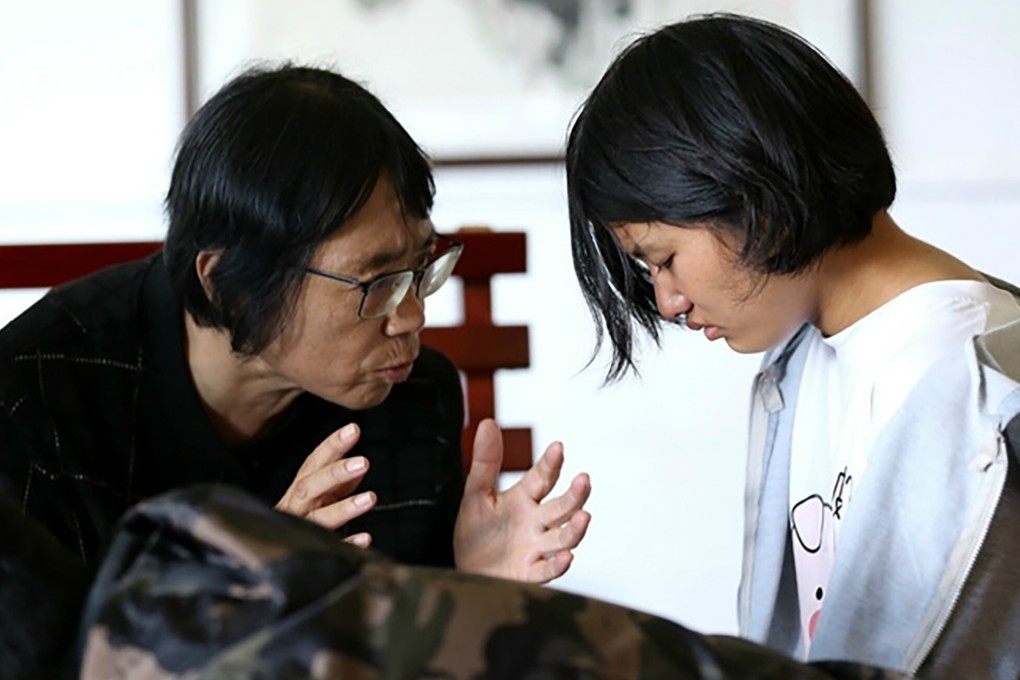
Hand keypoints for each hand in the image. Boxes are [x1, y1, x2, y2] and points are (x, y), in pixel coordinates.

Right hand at [275, 423, 375, 547]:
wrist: (267, 552)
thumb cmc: (299, 516)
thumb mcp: (316, 495)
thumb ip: (336, 482)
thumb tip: (358, 468)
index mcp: (300, 488)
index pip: (314, 462)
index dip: (332, 445)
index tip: (353, 430)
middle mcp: (296, 507)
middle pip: (310, 487)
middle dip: (335, 473)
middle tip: (363, 462)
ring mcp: (301, 530)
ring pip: (319, 519)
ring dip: (344, 508)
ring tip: (370, 498)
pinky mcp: (308, 554)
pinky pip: (329, 548)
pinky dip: (347, 543)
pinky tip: (365, 538)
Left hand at [453, 418, 590, 582]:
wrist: (466, 571)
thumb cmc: (476, 532)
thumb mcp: (476, 493)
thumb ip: (485, 461)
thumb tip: (488, 422)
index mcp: (524, 498)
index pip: (542, 478)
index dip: (551, 463)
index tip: (558, 447)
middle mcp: (536, 522)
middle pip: (561, 507)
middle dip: (575, 495)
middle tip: (583, 480)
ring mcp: (536, 547)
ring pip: (563, 537)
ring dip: (575, 528)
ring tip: (583, 516)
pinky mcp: (529, 572)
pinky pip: (547, 569)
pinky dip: (558, 564)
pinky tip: (567, 556)